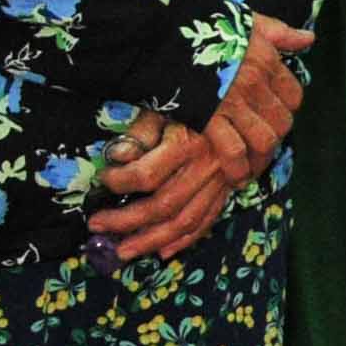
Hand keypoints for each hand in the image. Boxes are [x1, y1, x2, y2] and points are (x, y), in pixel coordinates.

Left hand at [93, 108, 247, 261]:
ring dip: (152, 240)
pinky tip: (163, 251)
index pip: (146, 175)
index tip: (102, 178)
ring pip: (186, 221)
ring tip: (124, 250)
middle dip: (126, 220)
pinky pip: (208, 220)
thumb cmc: (201, 97)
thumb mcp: (168, 104)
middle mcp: (206, 166)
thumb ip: (142, 130)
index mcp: (188, 143)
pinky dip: (185, 240)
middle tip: (97, 225)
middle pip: (163, 205)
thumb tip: (117, 156)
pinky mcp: (229, 188)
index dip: (118, 181)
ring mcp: (221, 181)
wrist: (249, 95)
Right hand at [198, 16, 317, 180]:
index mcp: (267, 59)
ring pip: (264, 140)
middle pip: (282, 122)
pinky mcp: (208, 118)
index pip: (293, 96)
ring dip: (260, 158)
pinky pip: (234, 151)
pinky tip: (234, 178)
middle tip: (260, 149)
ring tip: (251, 168)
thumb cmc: (199, 25)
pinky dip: (237, 169)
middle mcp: (256, 82)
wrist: (157, 32)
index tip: (272, 119)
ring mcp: (234, 101)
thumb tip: (308, 38)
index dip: (285, 111)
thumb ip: (279, 34)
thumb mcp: (246, 21)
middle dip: (274, 138)